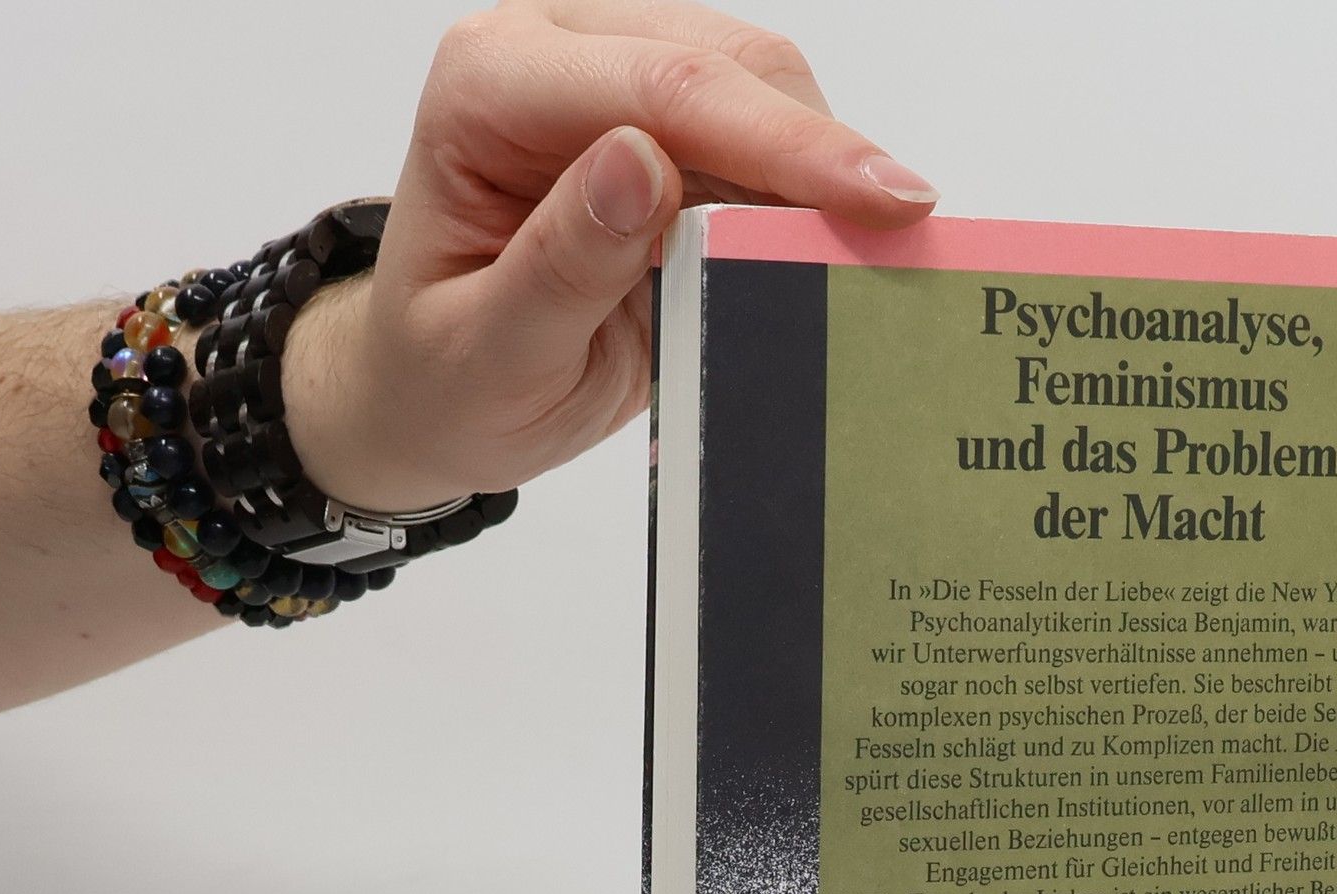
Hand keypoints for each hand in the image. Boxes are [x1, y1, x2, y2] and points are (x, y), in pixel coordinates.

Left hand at [280, 1, 938, 512]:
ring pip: (762, 87)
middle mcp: (554, 57)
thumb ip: (560, 264)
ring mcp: (615, 84)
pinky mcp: (664, 129)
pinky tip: (839, 247)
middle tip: (901, 240)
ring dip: (823, 172)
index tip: (880, 198)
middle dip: (821, 152)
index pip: (660, 87)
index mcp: (490, 87)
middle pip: (727, 64)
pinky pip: (762, 139)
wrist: (435, 392)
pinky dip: (811, 193)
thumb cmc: (445, 378)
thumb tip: (641, 164)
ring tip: (869, 257)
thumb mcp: (489, 351)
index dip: (781, 142)